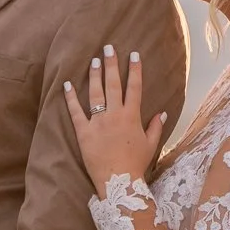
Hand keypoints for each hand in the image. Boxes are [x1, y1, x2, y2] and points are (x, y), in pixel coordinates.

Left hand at [63, 44, 167, 188]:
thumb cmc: (136, 164)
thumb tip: (161, 112)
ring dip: (94, 75)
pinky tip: (67, 84)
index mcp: (132, 116)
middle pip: (113, 84)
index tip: (133, 54)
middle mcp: (115, 115)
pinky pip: (75, 112)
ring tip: (93, 60)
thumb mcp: (151, 145)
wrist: (118, 182)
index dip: (134, 69)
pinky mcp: (83, 132)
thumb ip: (156, 127)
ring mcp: (98, 122)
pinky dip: (70, 98)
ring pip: (95, 93)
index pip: (134, 87)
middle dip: (111, 64)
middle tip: (108, 48)